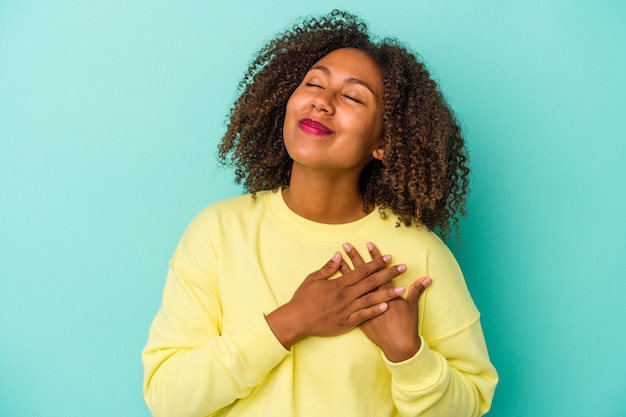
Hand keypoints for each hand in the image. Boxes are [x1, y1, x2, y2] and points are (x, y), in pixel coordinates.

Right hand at [266, 249, 406, 348]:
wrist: (296, 320)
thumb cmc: (303, 298)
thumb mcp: (313, 278)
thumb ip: (328, 267)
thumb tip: (338, 255)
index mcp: (339, 284)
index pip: (362, 271)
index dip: (376, 263)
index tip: (388, 257)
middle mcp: (346, 295)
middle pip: (371, 283)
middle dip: (388, 274)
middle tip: (402, 267)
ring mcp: (347, 309)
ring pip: (371, 299)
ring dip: (387, 293)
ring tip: (402, 288)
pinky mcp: (346, 322)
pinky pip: (363, 316)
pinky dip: (375, 311)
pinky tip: (386, 306)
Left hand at [341, 242, 430, 362]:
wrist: (398, 346)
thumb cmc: (406, 326)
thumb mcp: (412, 307)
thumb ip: (417, 290)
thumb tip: (427, 278)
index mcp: (386, 292)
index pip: (379, 270)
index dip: (375, 257)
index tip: (369, 244)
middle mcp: (373, 297)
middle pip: (362, 274)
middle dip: (355, 258)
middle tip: (347, 245)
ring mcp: (363, 307)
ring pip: (351, 285)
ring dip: (345, 270)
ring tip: (338, 258)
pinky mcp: (357, 316)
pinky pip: (346, 299)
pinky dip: (341, 290)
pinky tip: (335, 281)